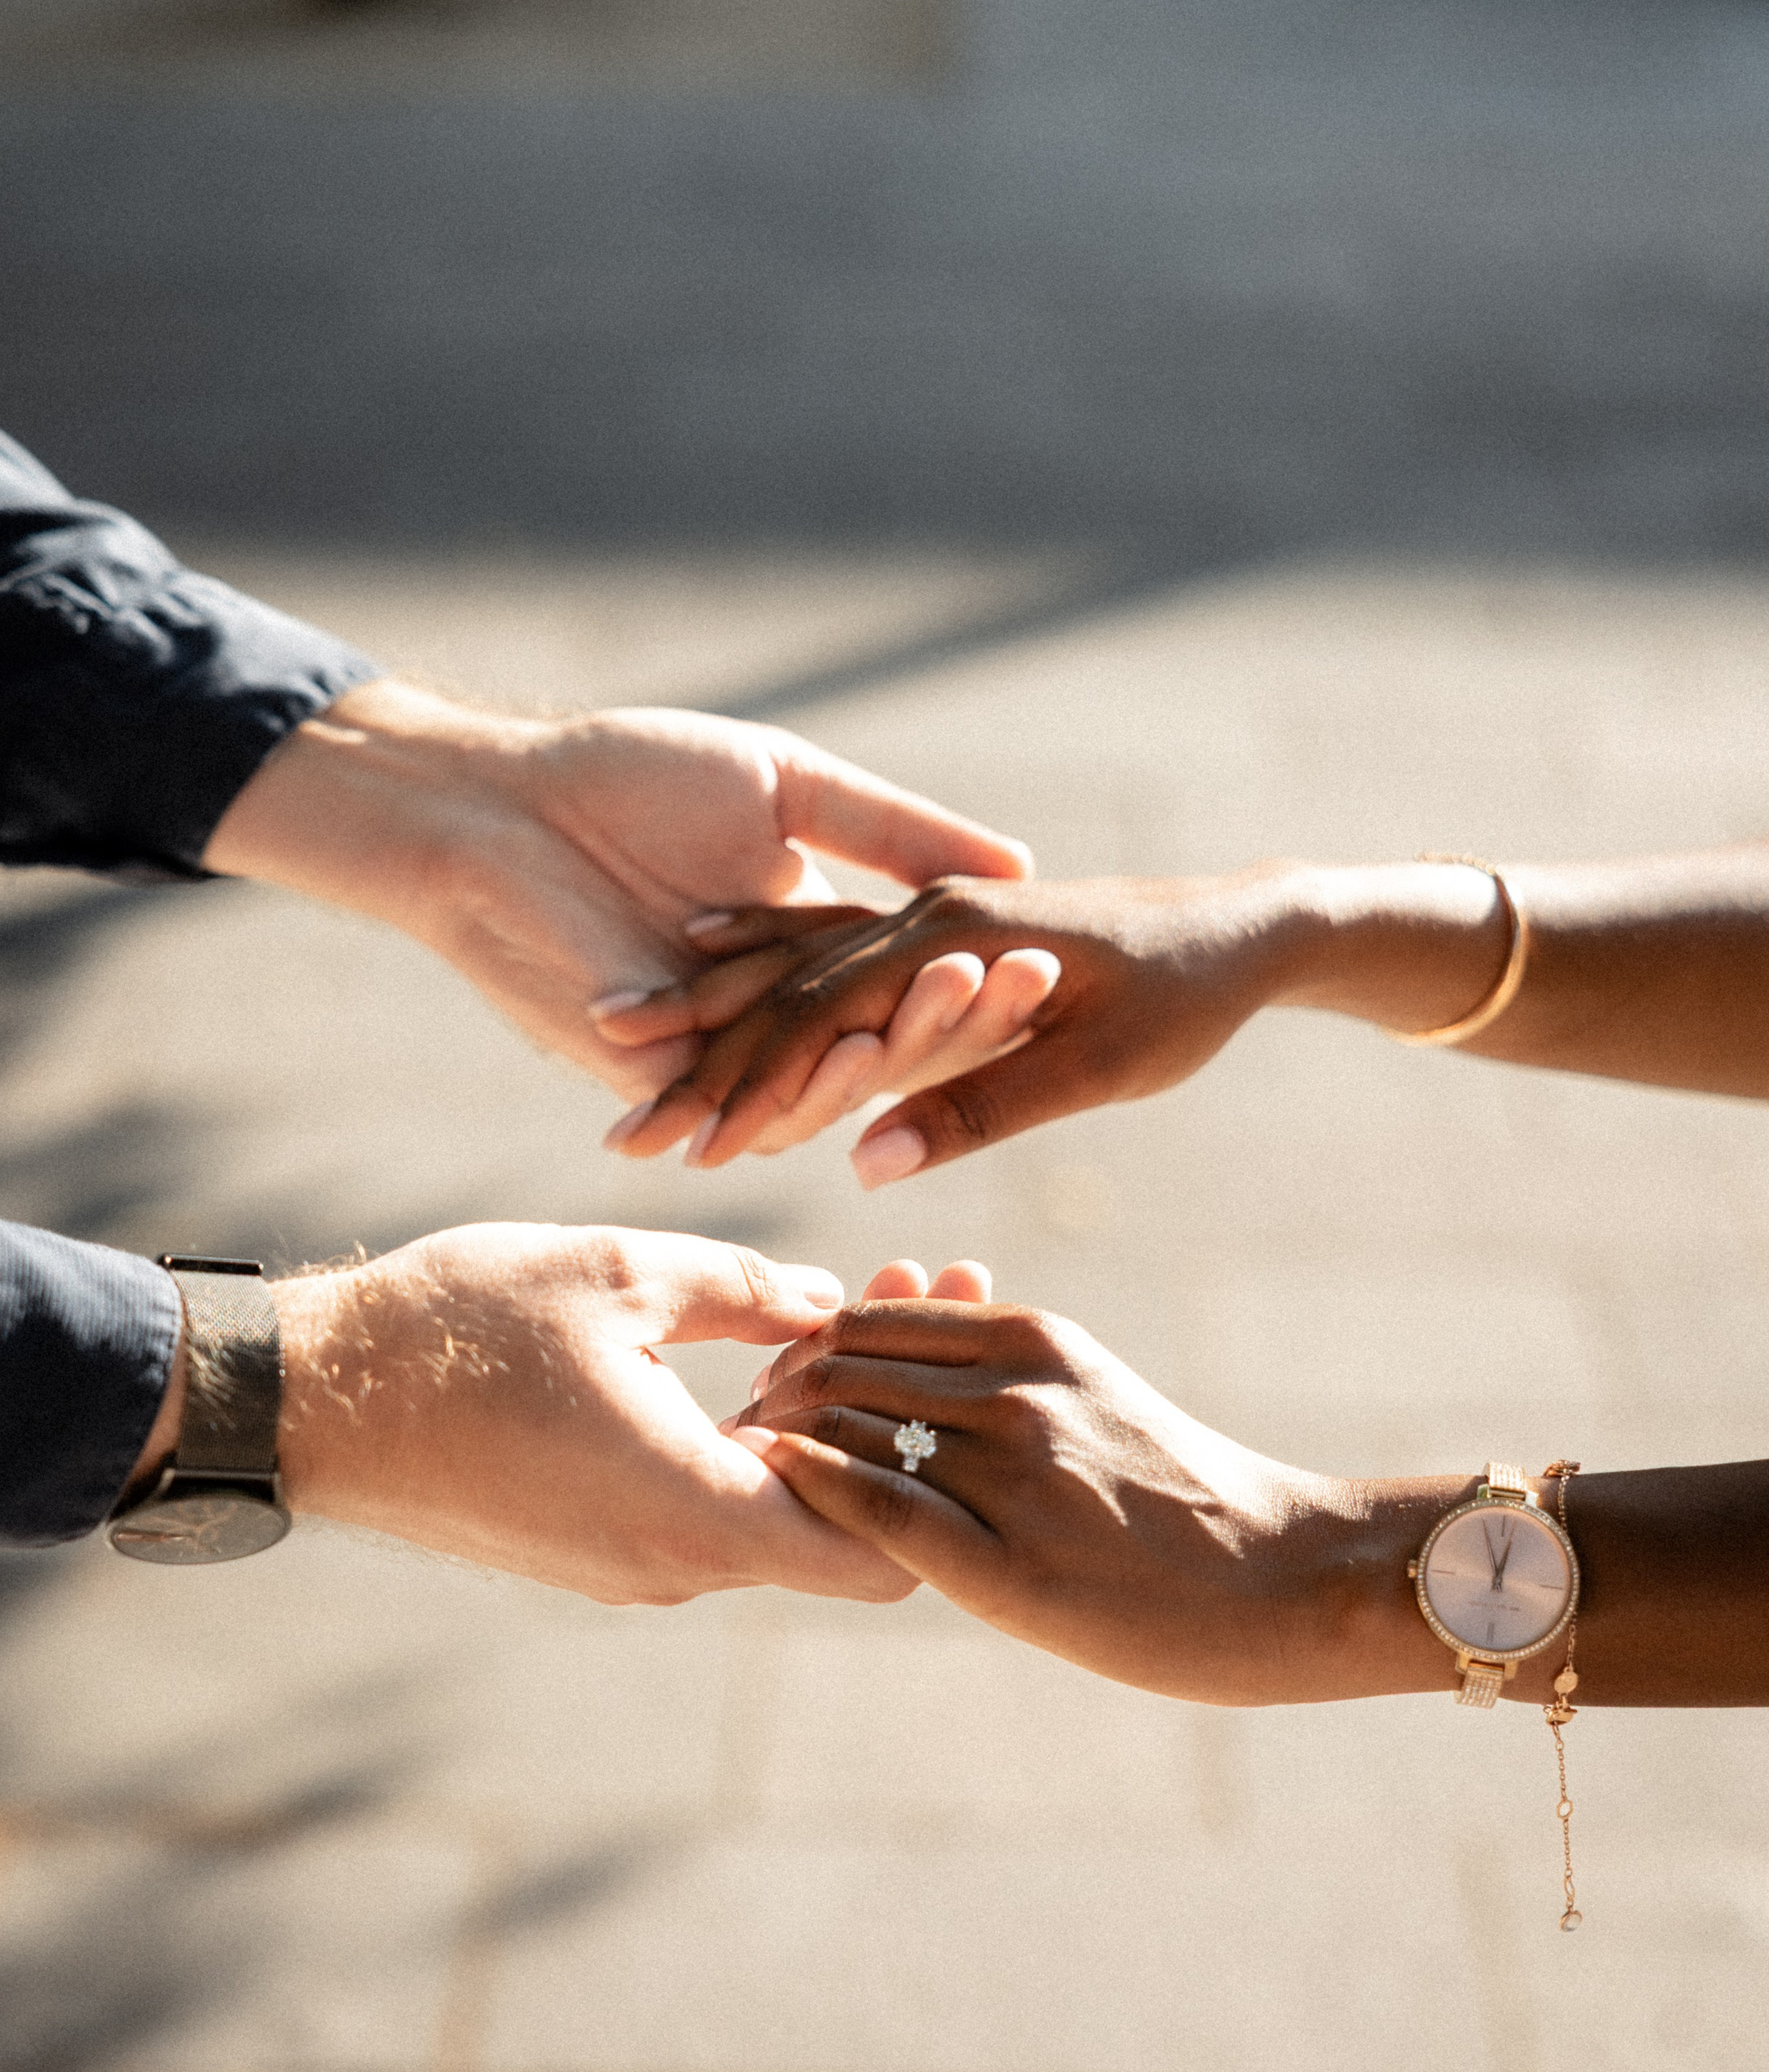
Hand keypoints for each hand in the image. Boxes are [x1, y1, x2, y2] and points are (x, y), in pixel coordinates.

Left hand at [204, 683, 1030, 1104]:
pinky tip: (864, 1051)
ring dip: (902, 1044)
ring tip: (969, 998)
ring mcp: (718, 1054)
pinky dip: (810, 1083)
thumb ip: (892, 830)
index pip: (910, 975)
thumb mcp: (791, 787)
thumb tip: (1014, 864)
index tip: (1052, 944)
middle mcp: (773, 1013)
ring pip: (831, 1080)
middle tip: (1034, 980)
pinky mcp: (661, 1081)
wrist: (507, 802)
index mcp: (807, 947)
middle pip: (887, 1034)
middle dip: (961, 1009)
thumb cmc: (634, 776)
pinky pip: (749, 1105)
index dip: (977, 964)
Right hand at [267, 1224, 919, 1604]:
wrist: (315, 1399)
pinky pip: (710, 1506)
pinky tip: (769, 1355)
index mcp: (696, 1512)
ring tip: (854, 1304)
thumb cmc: (460, 1329)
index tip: (951, 1354)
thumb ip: (750, 1292)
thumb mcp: (621, 1275)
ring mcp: (633, 1564)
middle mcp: (675, 1564)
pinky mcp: (597, 1545)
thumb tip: (835, 1303)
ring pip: (774, 1512)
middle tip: (921, 1294)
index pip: (882, 1549)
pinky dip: (756, 1440)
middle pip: (840, 1523)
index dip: (933, 1463)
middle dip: (891, 1413)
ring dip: (821, 1421)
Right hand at [597, 871, 1305, 1180]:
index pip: (820, 1022)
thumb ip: (978, 1108)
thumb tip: (863, 1162)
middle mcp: (923, 915)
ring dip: (704, 1002)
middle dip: (696, 1058)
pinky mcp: (933, 917)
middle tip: (616, 1123)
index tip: (677, 1149)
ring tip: (613, 1037)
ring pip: (790, 956)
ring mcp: (923, 909)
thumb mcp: (1093, 1069)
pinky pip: (822, 932)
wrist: (1240, 923)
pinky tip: (695, 952)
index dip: (746, 1088)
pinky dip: (753, 950)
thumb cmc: (1180, 1004)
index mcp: (953, 943)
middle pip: (784, 990)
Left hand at [729, 1297, 1472, 1701]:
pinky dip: (809, 1487)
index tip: (778, 1387)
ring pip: (845, 1427)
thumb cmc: (1184, 1492)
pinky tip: (772, 1487)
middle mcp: (1014, 1387)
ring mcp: (1009, 1472)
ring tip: (741, 1469)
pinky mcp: (1007, 1562)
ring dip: (778, 1440)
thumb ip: (1004, 1370)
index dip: (806, 1347)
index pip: (873, 1318)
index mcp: (1033, 1337)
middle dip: (776, 1391)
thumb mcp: (1092, 1390)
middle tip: (741, 1428)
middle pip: (841, 1364)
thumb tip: (909, 1362)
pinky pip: (876, 1508)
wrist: (1281, 1573)